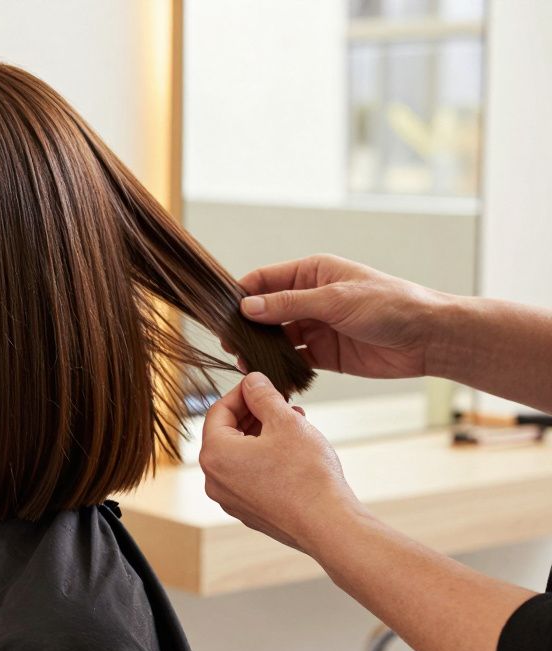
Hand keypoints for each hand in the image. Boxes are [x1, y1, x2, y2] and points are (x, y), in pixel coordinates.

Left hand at [199, 372, 365, 553]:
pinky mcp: (249, 511)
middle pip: (227, 434)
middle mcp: (215, 480)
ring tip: (293, 422)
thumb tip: (252, 380)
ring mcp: (231, 499)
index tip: (262, 384)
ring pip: (240, 455)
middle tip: (280, 401)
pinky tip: (292, 450)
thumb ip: (263, 396)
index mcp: (215, 455)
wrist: (329, 525)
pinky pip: (250, 476)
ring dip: (262, 435)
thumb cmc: (307, 474)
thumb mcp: (286, 422)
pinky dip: (265, 458)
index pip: (218, 411)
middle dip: (254, 414)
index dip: (242, 393)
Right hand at [226, 254, 449, 378]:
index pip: (265, 280)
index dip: (242, 295)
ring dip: (261, 348)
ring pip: (277, 336)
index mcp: (312, 273)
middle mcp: (310, 298)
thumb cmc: (390, 305)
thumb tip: (248, 307)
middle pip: (266, 310)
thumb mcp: (336, 300)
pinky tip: (269, 374)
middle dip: (247, 326)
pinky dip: (280, 366)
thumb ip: (290, 304)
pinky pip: (294, 359)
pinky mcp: (324, 353)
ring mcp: (316, 326)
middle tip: (230, 344)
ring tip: (245, 363)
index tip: (224, 314)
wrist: (428, 338)